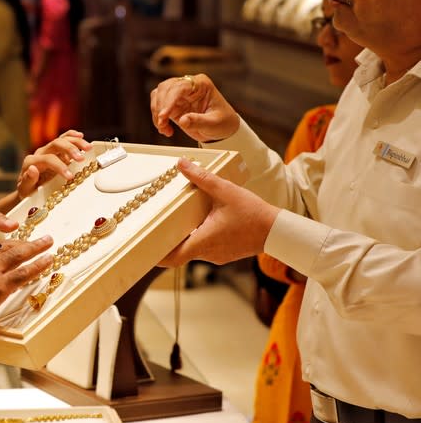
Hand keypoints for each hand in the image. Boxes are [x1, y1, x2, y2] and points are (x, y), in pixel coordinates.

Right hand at [0, 236, 54, 331]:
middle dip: (24, 242)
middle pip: (6, 247)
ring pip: (18, 255)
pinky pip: (23, 274)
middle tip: (40, 238)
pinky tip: (47, 262)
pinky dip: (38, 266)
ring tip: (48, 243)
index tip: (12, 246)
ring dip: (35, 248)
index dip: (3, 247)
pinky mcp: (0, 287)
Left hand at [16, 130, 92, 197]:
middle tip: (81, 158)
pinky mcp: (55, 151)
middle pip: (56, 144)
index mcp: (32, 161)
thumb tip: (33, 169)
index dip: (60, 166)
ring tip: (87, 148)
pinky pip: (63, 138)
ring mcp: (48, 150)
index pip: (48, 159)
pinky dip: (71, 136)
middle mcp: (40, 153)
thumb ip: (27, 180)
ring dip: (75, 142)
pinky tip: (80, 136)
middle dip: (69, 149)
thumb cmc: (27, 190)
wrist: (28, 187)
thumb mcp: (25, 189)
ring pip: (62, 139)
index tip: (70, 176)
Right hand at [150, 74, 240, 141]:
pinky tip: (165, 128)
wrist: (223, 128)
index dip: (169, 100)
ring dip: (156, 113)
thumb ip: (199, 121)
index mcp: (201, 84)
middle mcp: (188, 86)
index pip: (179, 87)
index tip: (164, 115)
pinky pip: (158, 106)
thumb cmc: (223, 121)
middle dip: (160, 106)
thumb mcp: (214, 123)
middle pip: (165, 88)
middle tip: (162, 123)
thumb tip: (182, 121)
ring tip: (164, 128)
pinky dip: (157, 118)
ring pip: (158, 95)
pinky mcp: (173, 104)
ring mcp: (179, 95)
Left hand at [160, 158, 279, 266]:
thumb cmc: (253, 212)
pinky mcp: (224, 254)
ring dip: (184, 239)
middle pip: (180, 253)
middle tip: (152, 232)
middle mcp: (208, 253)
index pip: (172, 257)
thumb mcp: (225, 191)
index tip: (143, 251)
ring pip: (193, 250)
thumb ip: (201, 177)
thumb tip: (181, 164)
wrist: (279, 230)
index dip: (156, 257)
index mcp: (203, 241)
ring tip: (173, 224)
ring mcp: (217, 256)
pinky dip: (197, 239)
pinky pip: (205, 249)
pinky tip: (198, 224)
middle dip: (167, 243)